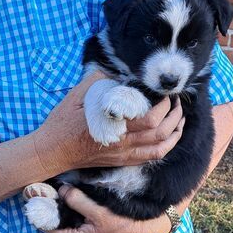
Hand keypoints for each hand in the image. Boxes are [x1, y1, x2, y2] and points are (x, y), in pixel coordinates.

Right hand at [34, 72, 184, 176]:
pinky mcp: (121, 161)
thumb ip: (99, 80)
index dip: (163, 105)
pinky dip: (165, 147)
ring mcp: (123, 154)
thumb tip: (118, 71)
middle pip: (160, 132)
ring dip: (175, 133)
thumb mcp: (77, 95)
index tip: (163, 92)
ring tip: (180, 119)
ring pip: (160, 148)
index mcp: (113, 125)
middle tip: (176, 102)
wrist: (52, 151)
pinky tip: (169, 137)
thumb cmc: (62, 123)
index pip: (150, 118)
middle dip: (174, 115)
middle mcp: (122, 143)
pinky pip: (150, 158)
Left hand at [45, 185, 171, 232]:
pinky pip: (72, 223)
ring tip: (58, 188)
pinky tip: (72, 197)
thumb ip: (78, 200)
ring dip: (61, 207)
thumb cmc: (124, 227)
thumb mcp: (100, 212)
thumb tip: (62, 189)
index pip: (46, 225)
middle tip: (48, 186)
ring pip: (63, 222)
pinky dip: (70, 211)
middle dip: (51, 206)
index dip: (41, 208)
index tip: (38, 190)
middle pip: (54, 223)